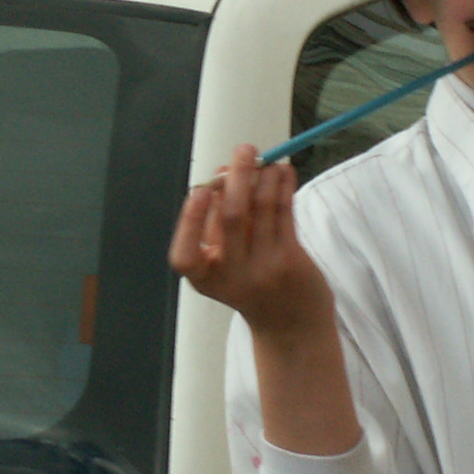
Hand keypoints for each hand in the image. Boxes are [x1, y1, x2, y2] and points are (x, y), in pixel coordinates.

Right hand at [169, 145, 333, 338]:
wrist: (290, 324)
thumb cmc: (253, 284)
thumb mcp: (225, 262)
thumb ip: (218, 221)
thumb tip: (224, 171)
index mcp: (205, 278)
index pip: (183, 256)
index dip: (189, 221)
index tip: (199, 192)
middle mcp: (232, 275)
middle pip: (231, 216)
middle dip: (237, 175)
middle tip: (244, 150)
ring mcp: (264, 268)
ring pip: (262, 208)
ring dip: (266, 175)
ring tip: (268, 160)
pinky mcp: (290, 260)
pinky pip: (284, 213)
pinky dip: (283, 186)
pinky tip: (284, 172)